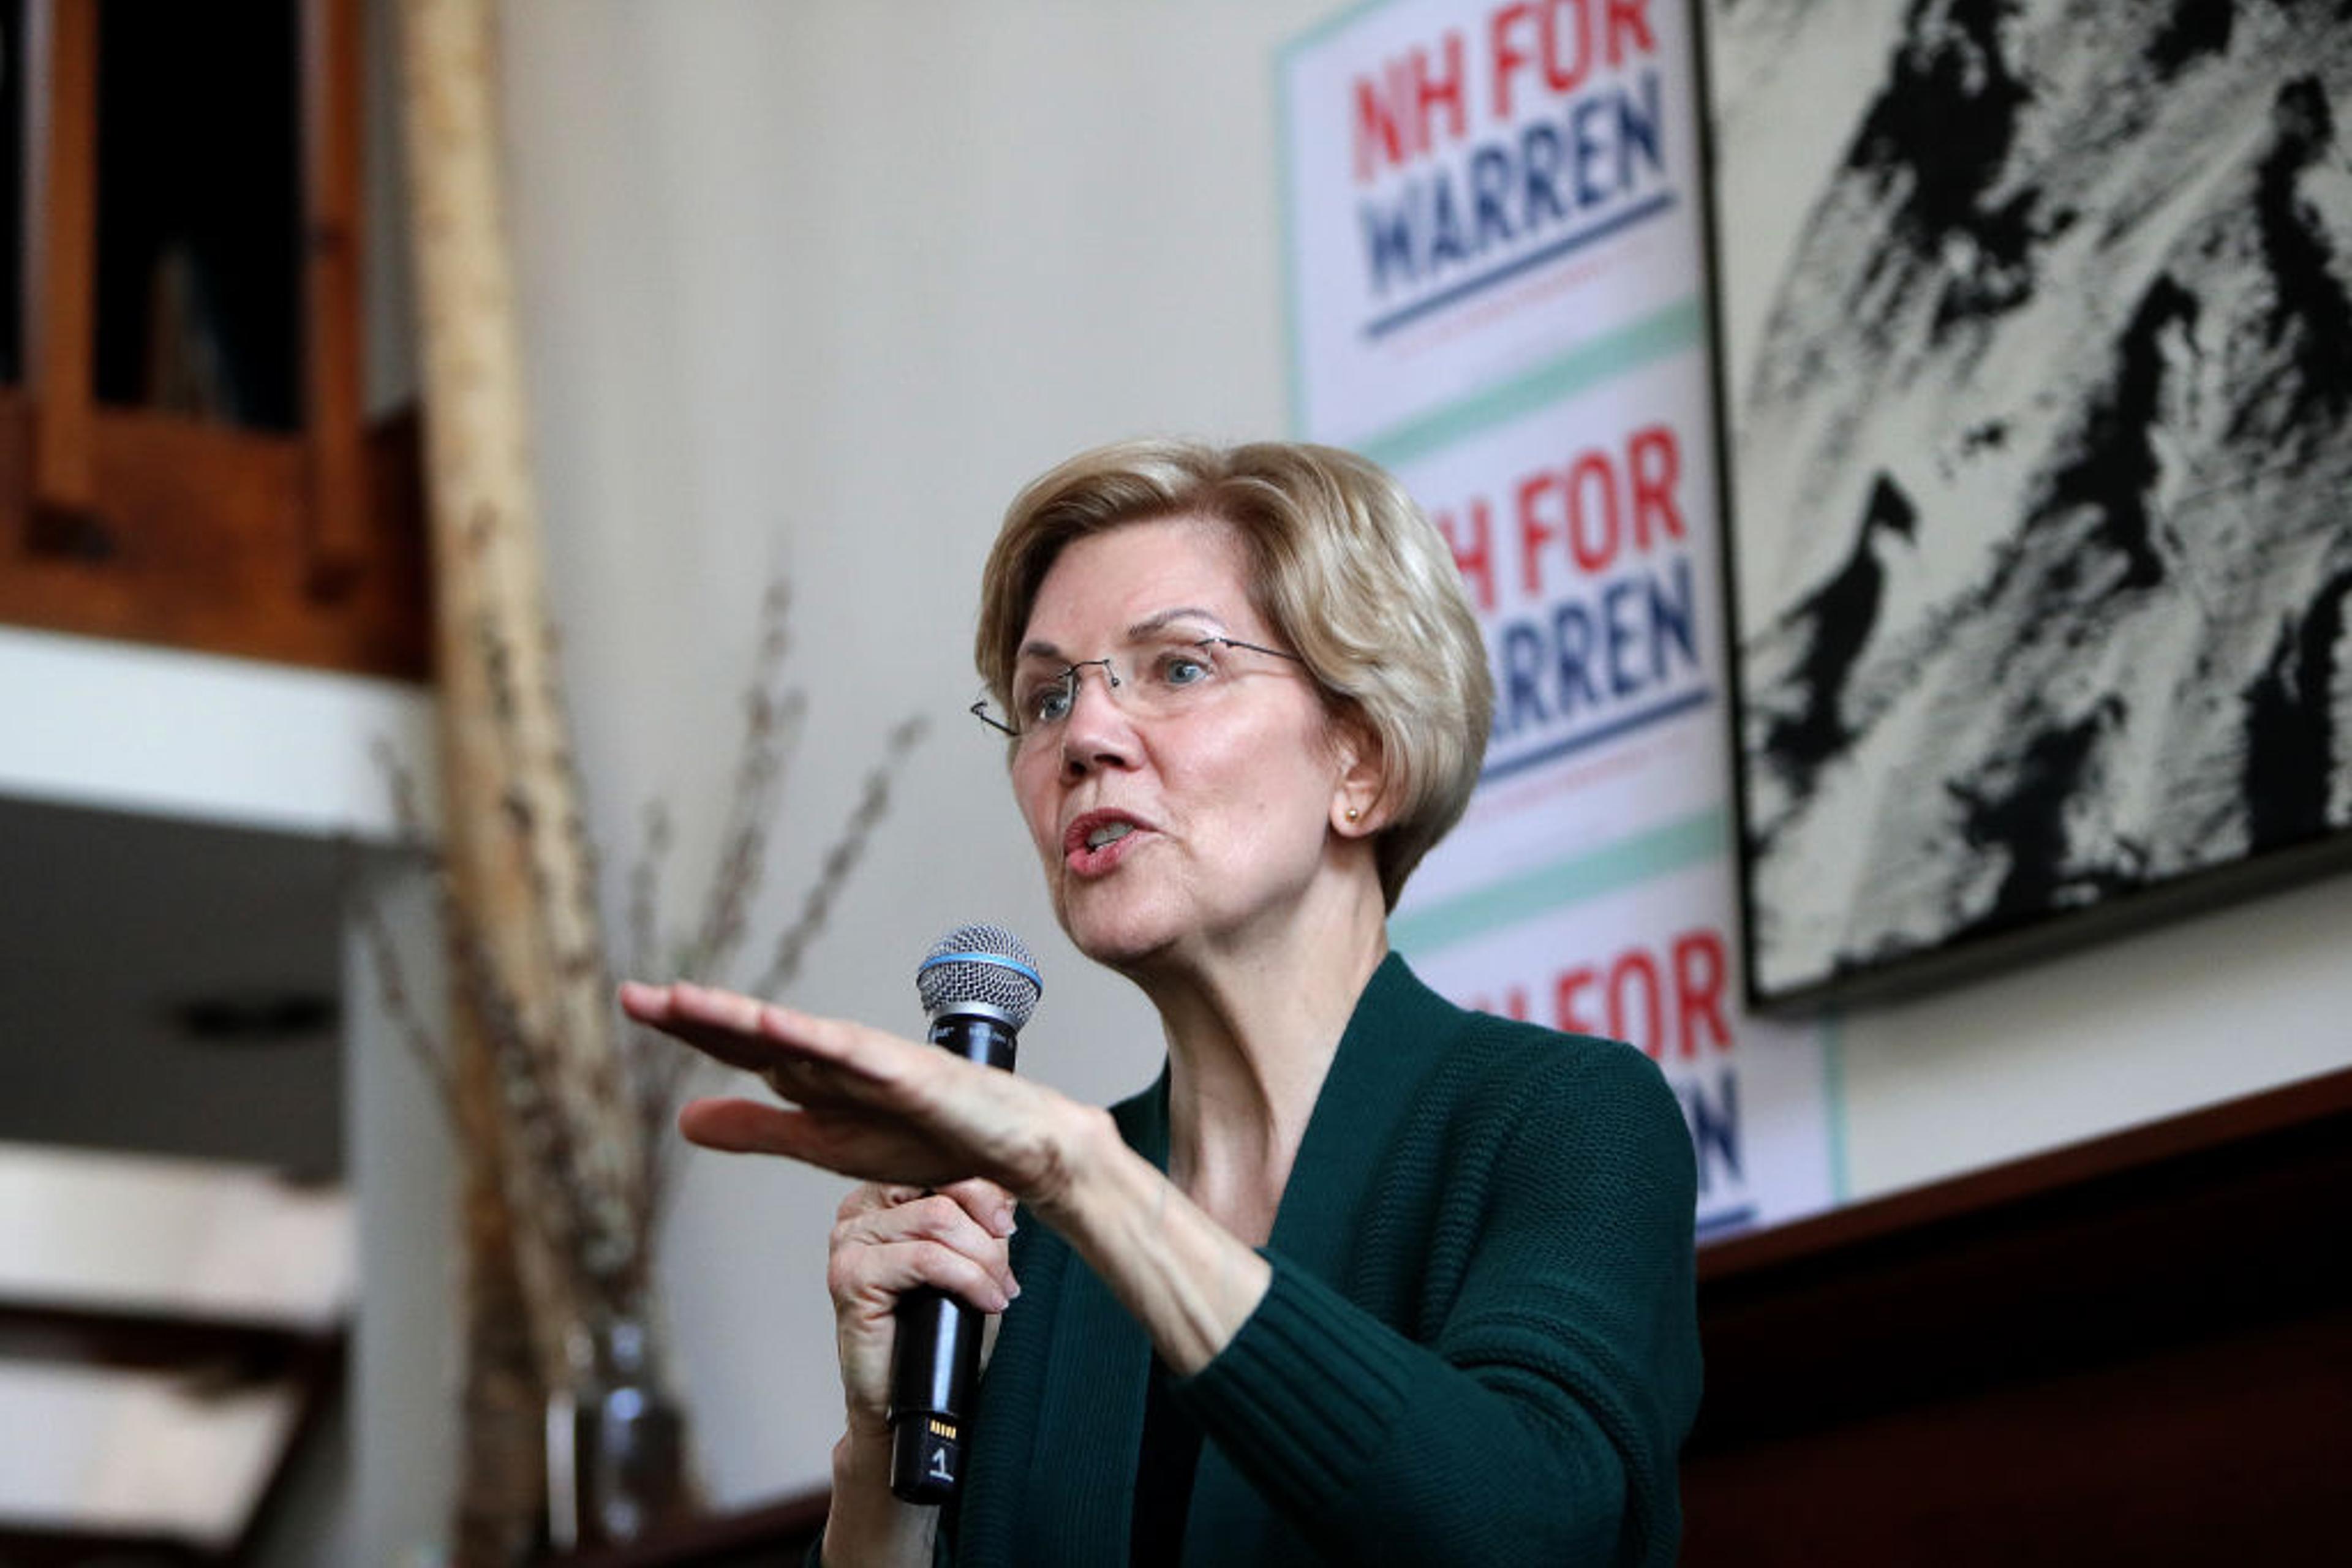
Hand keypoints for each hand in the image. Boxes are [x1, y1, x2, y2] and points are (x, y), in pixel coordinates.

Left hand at [617, 979, 1097, 1208]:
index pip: (739, 1046)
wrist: (1012, 1151)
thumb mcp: (823, 1142)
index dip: (686, 1026)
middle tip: (637, 995)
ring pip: (796, 1034)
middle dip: (697, 1013)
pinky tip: (779, 1028)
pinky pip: (858, 1054)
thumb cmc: (928, 1138)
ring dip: (743, 1017)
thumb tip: (683, 1120)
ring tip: (689, 1003)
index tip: (632, 1001)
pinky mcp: (912, 1073)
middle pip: (755, 1032)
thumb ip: (758, 1129)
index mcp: (812, 1074)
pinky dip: (818, 1039)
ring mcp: (873, 1060)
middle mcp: (835, 1056)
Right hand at [827, 1179, 1018, 1434]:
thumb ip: (980, 1219)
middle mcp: (858, 1211)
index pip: (941, 1163)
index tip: (1011, 1225)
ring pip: (939, 1219)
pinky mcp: (851, 1277)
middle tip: (1005, 1274)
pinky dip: (968, 1279)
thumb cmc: (940, 1332)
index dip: (987, 1192)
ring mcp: (849, 1242)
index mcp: (882, 1196)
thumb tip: (1010, 1184)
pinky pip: (926, 1258)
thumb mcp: (970, 1260)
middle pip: (944, 1188)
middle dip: (988, 1233)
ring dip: (983, 1260)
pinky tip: (986, 1301)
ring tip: (998, 1291)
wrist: (910, 1402)